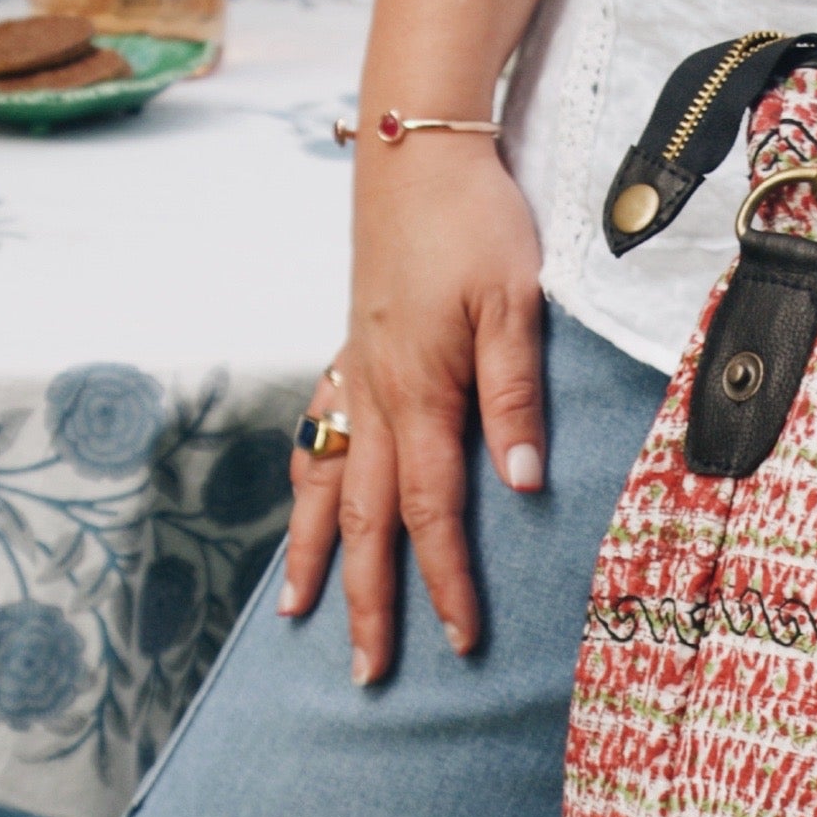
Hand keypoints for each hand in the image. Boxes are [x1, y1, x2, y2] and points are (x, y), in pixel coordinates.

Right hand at [280, 138, 545, 681]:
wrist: (415, 144)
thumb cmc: (475, 219)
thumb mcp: (515, 304)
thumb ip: (515, 395)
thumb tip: (520, 482)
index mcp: (419, 394)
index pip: (432, 513)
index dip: (445, 582)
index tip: (459, 641)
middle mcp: (373, 395)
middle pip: (363, 521)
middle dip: (365, 602)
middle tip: (363, 673)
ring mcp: (352, 374)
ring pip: (322, 484)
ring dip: (309, 554)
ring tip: (296, 612)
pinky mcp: (348, 348)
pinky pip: (316, 432)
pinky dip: (305, 482)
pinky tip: (303, 504)